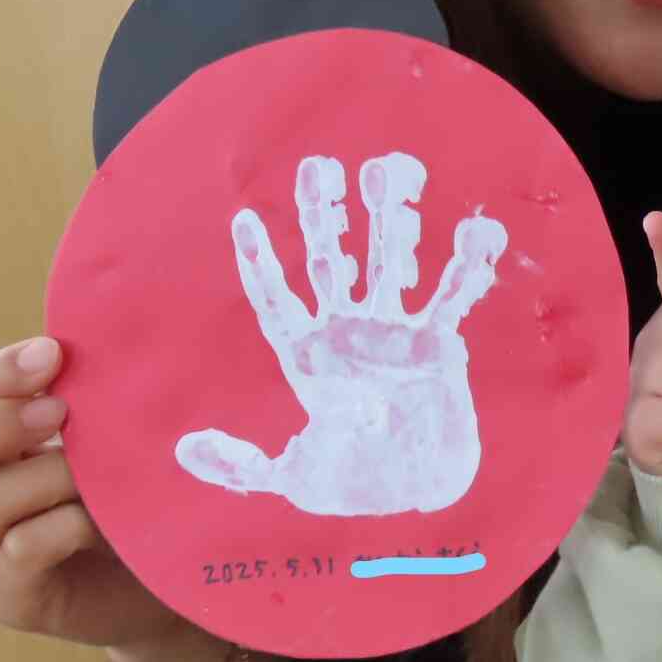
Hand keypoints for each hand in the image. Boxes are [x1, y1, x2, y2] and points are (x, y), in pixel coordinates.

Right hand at [0, 337, 184, 650]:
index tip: (52, 352)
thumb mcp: (84, 444)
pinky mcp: (12, 603)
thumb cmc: (112, 501)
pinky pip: (20, 552)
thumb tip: (70, 347)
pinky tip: (102, 518)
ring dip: (46, 475)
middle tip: (59, 411)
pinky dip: (65, 524)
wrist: (154, 581)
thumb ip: (65, 403)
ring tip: (98, 471)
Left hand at [175, 152, 506, 516]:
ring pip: (387, 262)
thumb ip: (238, 464)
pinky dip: (465, 266)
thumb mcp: (289, 477)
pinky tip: (477, 232)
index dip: (261, 263)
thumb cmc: (353, 482)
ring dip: (387, 219)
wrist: (416, 494)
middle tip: (317, 167)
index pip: (276, 300)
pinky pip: (451, 296)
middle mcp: (347, 331)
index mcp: (308, 355)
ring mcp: (392, 331)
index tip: (244, 220)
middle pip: (330, 260)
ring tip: (387, 170)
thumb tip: (184, 447)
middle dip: (323, 214)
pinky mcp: (437, 343)